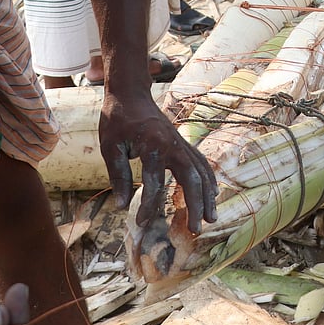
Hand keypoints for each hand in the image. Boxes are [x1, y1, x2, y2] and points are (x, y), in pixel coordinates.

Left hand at [100, 90, 218, 232]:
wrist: (131, 94)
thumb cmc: (117, 119)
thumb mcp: (110, 146)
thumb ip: (118, 176)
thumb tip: (121, 206)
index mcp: (153, 145)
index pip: (155, 183)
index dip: (148, 206)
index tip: (140, 224)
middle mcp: (173, 144)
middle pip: (191, 178)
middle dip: (196, 205)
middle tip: (197, 230)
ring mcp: (181, 143)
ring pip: (202, 172)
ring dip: (208, 196)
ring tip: (211, 219)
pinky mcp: (183, 144)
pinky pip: (201, 163)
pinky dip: (209, 180)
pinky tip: (213, 194)